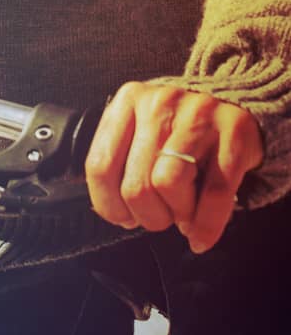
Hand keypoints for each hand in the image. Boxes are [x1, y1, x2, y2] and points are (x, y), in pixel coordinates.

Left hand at [85, 80, 263, 252]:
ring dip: (176, 215)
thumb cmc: (179, 127)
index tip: (125, 216)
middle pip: (136, 184)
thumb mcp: (143, 128)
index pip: (100, 165)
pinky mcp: (234, 132)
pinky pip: (215, 194)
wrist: (233, 100)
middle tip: (162, 215)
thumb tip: (118, 213)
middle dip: (148, 216)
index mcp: (129, 100)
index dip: (110, 205)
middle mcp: (160, 103)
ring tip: (183, 215)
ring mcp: (198, 114)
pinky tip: (201, 235)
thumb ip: (123, 160)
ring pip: (169, 184)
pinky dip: (207, 226)